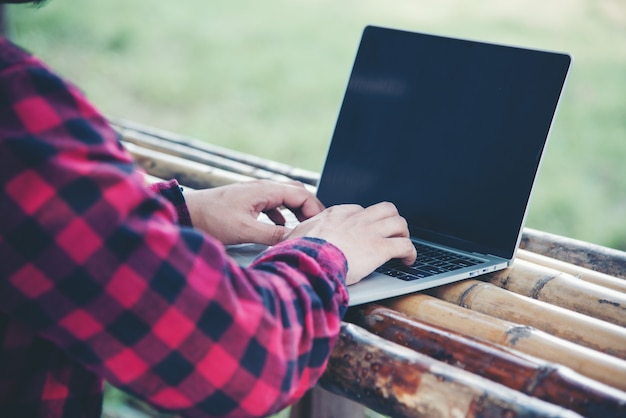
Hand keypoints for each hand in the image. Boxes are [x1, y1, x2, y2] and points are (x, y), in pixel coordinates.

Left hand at [184, 180, 324, 244]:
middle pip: (296, 193)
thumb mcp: (245, 230)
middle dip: (310, 208)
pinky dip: (282, 215)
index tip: (321, 227)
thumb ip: (272, 234)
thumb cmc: (212, 219)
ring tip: (305, 228)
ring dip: (297, 211)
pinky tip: (281, 227)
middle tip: (318, 226)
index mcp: (265, 190)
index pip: (301, 193)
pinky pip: (272, 204)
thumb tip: (297, 239)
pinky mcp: (246, 202)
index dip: (315, 209)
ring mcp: (254, 193)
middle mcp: (262, 188)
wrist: (186, 213)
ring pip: (284, 198)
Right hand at [283, 202, 416, 284]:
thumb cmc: (298, 253)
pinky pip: (405, 245)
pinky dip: (411, 253)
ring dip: (403, 234)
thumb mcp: (293, 238)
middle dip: (391, 221)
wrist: (308, 261)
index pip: (358, 210)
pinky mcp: (380, 248)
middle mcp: (356, 219)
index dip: (365, 221)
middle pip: (385, 209)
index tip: (365, 232)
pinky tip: (409, 261)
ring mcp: (370, 232)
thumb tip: (285, 240)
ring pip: (399, 222)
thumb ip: (296, 236)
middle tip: (391, 234)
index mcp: (335, 214)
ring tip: (402, 247)